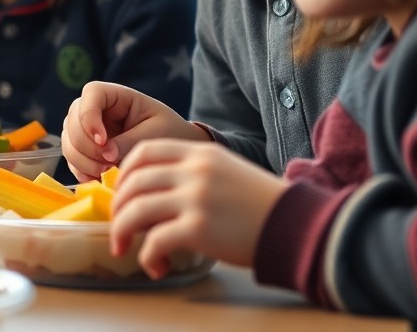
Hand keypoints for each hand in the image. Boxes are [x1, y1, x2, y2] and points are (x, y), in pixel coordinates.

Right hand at [62, 82, 208, 181]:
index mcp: (116, 96)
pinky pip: (72, 159)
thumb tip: (105, 154)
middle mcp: (96, 109)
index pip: (91, 93)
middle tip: (108, 163)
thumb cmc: (169, 134)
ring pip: (68, 141)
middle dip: (86, 145)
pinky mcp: (85, 149)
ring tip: (106, 172)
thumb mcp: (154, 135)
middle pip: (73, 120)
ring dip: (82, 160)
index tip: (103, 141)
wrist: (173, 152)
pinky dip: (81, 170)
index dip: (89, 117)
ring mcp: (87, 129)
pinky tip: (98, 178)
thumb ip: (129, 142)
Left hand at [110, 139, 287, 277]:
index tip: (121, 192)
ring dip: (123, 232)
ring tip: (124, 247)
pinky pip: (154, 242)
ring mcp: (195, 198)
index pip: (144, 151)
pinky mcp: (199, 229)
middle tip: (119, 226)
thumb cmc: (260, 205)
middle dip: (118, 206)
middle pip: (134, 182)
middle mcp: (194, 171)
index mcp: (199, 153)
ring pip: (136, 211)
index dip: (125, 173)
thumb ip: (190, 173)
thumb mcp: (224, 171)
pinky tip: (156, 265)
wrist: (298, 225)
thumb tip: (149, 192)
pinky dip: (147, 256)